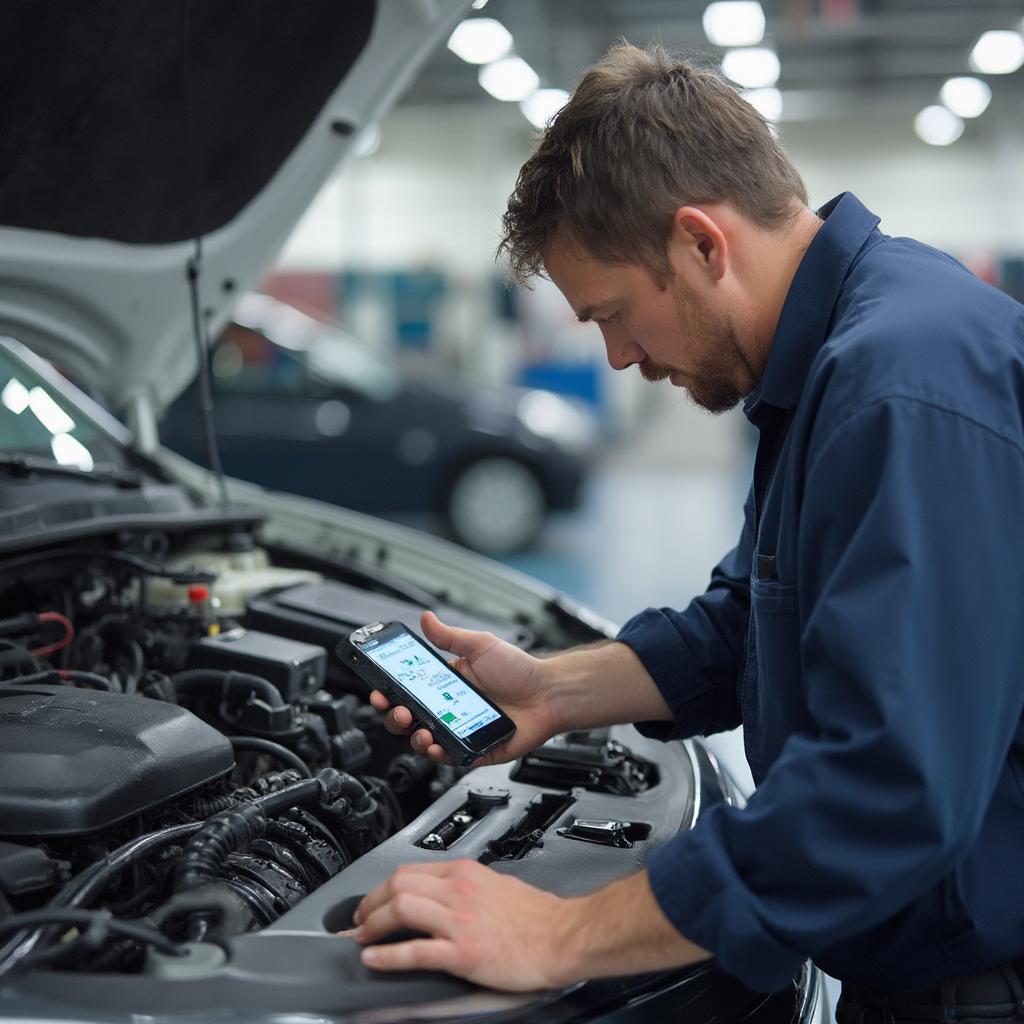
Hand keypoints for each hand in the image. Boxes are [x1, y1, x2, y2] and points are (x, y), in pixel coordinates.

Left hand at [351, 860, 574, 989]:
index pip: (410, 870)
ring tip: (362, 938)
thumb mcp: (497, 884)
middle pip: (398, 884)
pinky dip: (388, 955)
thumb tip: (442, 894)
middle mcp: (460, 890)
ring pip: (401, 909)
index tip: (372, 901)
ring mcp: (460, 920)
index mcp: (466, 873)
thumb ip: (467, 886)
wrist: (563, 937)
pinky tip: (375, 959)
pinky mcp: (464, 951)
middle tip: (359, 920)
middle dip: (370, 903)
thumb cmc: (538, 916)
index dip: (383, 887)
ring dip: (373, 925)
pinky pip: (416, 950)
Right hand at [369, 610, 561, 765]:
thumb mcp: (480, 646)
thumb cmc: (519, 670)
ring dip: (414, 738)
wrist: (549, 694)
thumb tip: (426, 618)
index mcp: (444, 684)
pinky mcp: (473, 750)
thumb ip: (450, 636)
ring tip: (419, 730)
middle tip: (399, 710)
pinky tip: (437, 746)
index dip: (388, 693)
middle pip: (408, 720)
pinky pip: (450, 758)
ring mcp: (459, 731)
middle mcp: (448, 709)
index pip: (406, 691)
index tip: (379, 689)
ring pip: (424, 741)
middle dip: (395, 717)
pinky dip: (439, 755)